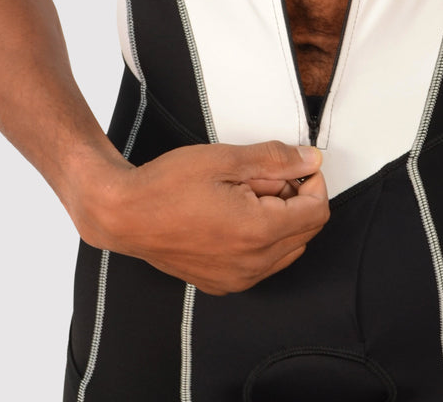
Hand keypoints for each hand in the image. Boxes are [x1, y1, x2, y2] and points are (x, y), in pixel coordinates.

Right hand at [74, 140, 328, 294]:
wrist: (125, 215)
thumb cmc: (167, 185)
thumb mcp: (226, 159)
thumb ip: (275, 159)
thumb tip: (310, 160)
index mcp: (258, 232)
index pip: (317, 212)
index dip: (313, 182)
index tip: (297, 166)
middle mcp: (252, 265)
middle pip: (305, 232)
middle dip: (295, 199)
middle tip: (263, 176)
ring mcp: (237, 279)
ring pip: (287, 250)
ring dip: (280, 219)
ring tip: (245, 193)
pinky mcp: (222, 283)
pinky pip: (262, 264)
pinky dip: (262, 239)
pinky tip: (234, 214)